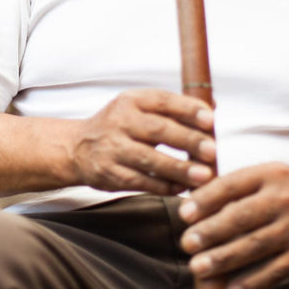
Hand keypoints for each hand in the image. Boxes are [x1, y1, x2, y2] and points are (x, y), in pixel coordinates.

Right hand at [69, 88, 215, 195]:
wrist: (77, 147)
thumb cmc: (118, 126)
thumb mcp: (137, 107)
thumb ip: (171, 108)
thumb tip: (212, 107)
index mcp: (131, 101)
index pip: (162, 101)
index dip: (187, 109)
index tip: (210, 119)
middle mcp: (120, 121)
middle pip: (158, 130)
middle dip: (188, 140)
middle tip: (212, 150)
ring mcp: (114, 149)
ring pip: (151, 160)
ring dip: (180, 169)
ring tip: (205, 176)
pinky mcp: (111, 174)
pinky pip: (142, 182)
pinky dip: (165, 187)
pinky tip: (183, 188)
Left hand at [178, 163, 288, 288]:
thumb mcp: (270, 174)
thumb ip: (237, 183)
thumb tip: (193, 198)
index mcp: (273, 173)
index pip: (232, 185)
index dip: (206, 199)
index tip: (184, 213)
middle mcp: (286, 198)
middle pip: (242, 216)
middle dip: (211, 231)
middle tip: (186, 243)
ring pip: (255, 245)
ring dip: (224, 258)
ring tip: (198, 266)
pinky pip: (276, 269)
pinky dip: (253, 281)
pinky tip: (231, 288)